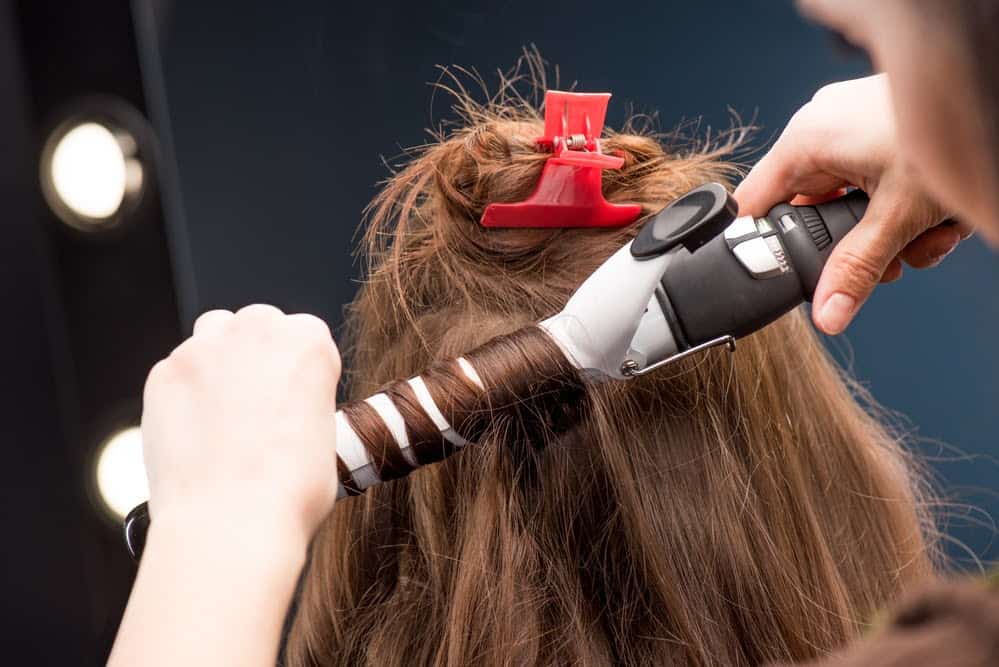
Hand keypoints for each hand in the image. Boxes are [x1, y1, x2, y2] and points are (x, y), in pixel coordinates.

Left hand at [141, 304, 340, 551]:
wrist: (231, 521)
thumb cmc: (289, 491)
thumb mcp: (326, 437)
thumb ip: (306, 403)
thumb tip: (289, 412)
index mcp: (308, 342)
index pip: (307, 335)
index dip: (301, 369)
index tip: (296, 396)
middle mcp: (256, 331)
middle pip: (257, 325)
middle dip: (259, 355)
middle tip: (259, 405)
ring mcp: (203, 349)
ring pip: (212, 335)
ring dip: (220, 362)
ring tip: (224, 412)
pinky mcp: (163, 374)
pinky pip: (176, 372)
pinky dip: (184, 394)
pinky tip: (195, 433)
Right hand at [734, 74, 972, 334]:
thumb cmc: (952, 129)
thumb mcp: (899, 215)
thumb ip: (857, 268)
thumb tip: (827, 313)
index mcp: (806, 140)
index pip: (754, 204)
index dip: (764, 245)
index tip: (782, 275)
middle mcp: (822, 127)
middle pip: (814, 210)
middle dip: (856, 245)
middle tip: (888, 265)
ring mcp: (852, 124)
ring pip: (852, 200)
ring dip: (891, 232)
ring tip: (929, 238)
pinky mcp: (882, 127)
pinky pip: (874, 179)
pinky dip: (905, 206)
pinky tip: (939, 218)